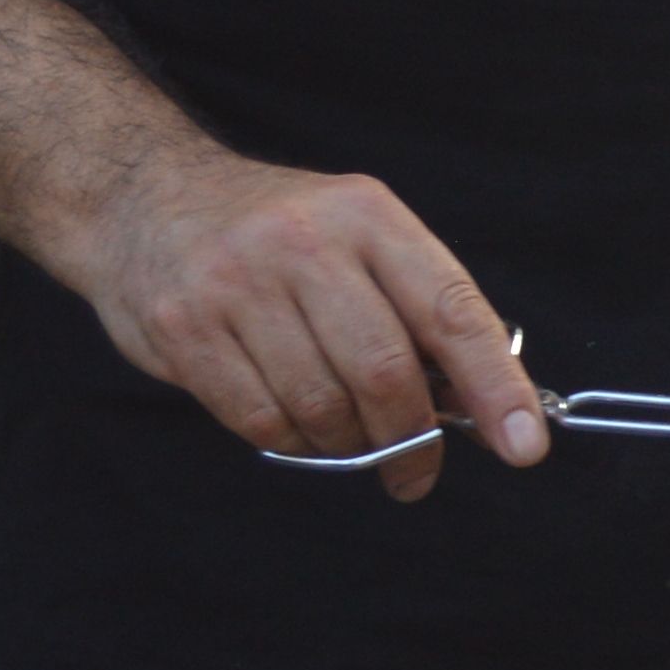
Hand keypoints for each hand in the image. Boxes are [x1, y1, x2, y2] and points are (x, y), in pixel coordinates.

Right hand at [55, 143, 544, 499]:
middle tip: (416, 473)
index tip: (526, 445)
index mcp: (368, 216)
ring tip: (346, 437)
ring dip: (346, 444)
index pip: (451, 311)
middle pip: (385, 373)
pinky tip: (295, 425)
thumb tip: (486, 403)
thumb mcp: (357, 236)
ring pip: (322, 407)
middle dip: (412, 440)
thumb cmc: (276, 232)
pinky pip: (260, 420)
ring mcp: (238, 285)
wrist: (143, 195)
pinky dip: (291, 441)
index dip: (496, 387)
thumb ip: (417, 309)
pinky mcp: (185, 329)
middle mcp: (305, 243)